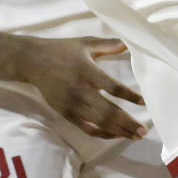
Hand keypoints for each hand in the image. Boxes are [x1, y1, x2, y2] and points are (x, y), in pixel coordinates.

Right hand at [18, 36, 147, 140]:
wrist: (33, 61)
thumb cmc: (62, 50)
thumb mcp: (86, 43)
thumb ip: (109, 44)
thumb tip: (130, 42)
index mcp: (87, 71)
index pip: (113, 87)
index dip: (129, 95)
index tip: (144, 101)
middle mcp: (80, 91)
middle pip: (108, 111)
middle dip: (127, 123)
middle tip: (143, 131)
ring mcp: (72, 105)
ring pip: (99, 123)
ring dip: (118, 131)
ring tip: (134, 135)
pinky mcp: (65, 114)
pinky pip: (86, 128)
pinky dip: (101, 133)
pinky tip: (115, 134)